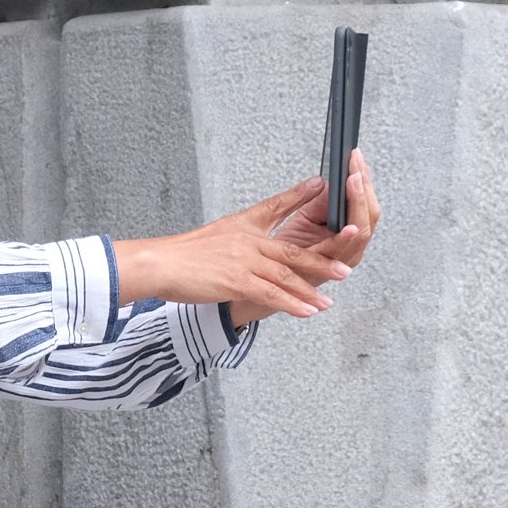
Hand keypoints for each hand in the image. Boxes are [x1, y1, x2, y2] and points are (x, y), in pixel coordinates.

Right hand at [114, 148, 377, 327]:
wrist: (161, 263)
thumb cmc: (188, 252)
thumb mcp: (224, 229)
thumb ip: (249, 226)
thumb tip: (261, 226)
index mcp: (247, 226)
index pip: (280, 210)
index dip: (305, 203)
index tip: (326, 195)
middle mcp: (249, 241)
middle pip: (292, 251)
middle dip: (321, 262)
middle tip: (345, 269)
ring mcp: (243, 261)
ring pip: (284, 275)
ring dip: (309, 289)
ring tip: (328, 300)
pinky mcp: (235, 281)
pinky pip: (269, 294)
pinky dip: (290, 303)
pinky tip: (306, 312)